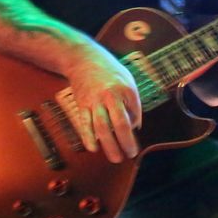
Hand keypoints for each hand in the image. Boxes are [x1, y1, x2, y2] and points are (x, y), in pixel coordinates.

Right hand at [64, 48, 140, 163]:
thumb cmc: (109, 72)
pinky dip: (88, 138)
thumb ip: (133, 102)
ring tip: (115, 158)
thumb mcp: (127, 81)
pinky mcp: (82, 104)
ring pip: (101, 127)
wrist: (83, 59)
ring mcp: (94, 100)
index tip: (134, 136)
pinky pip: (85, 124)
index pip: (134, 113)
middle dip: (126, 142)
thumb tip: (135, 126)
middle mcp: (110, 95)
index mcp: (125, 89)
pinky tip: (93, 149)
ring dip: (109, 146)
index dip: (135, 127)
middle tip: (130, 154)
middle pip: (119, 123)